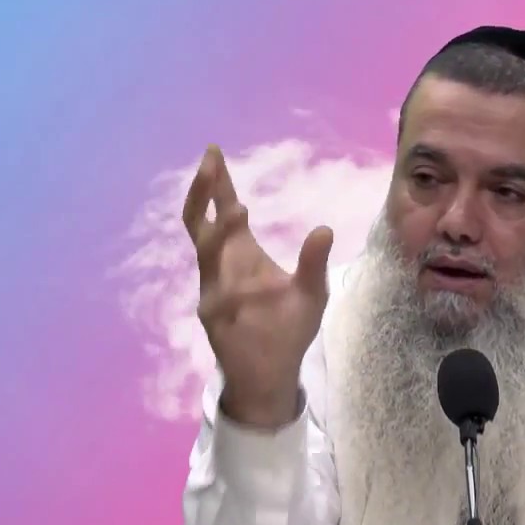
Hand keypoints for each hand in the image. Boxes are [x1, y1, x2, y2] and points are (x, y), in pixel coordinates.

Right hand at [183, 145, 333, 426]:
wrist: (273, 372)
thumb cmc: (289, 328)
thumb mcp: (312, 292)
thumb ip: (314, 262)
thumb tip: (324, 228)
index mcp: (241, 252)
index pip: (222, 210)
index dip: (217, 184)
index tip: (214, 152)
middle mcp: (222, 266)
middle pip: (201, 222)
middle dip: (204, 193)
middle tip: (212, 164)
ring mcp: (213, 290)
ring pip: (207, 255)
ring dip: (219, 232)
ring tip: (239, 209)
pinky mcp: (214, 318)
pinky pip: (219, 299)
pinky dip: (233, 292)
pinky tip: (250, 292)